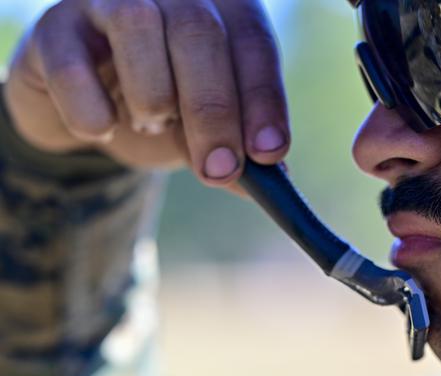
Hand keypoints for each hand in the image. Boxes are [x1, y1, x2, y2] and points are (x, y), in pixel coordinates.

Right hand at [4, 0, 289, 187]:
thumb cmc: (161, 106)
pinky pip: (70, 63)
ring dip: (153, 94)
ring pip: (137, 24)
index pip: (253, 40)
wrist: (84, 107)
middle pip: (199, 31)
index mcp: (219, 6)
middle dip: (214, 110)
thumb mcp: (205, 128)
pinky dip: (91, 108)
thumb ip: (240, 149)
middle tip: (219, 169)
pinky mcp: (52, 29)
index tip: (270, 154)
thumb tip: (278, 182)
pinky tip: (102, 130)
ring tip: (153, 126)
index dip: (264, 98)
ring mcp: (105, 0)